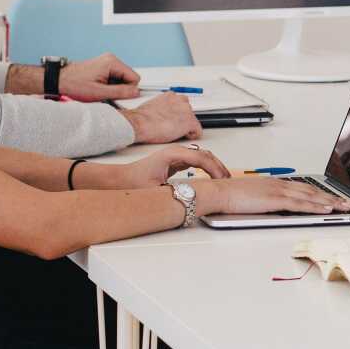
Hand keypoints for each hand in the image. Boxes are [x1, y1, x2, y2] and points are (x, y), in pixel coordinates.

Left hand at [59, 53, 141, 101]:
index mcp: (112, 62)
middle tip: (106, 94)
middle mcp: (110, 59)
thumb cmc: (74, 84)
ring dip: (114, 88)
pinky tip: (98, 88)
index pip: (134, 78)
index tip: (118, 96)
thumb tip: (136, 92)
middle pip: (128, 78)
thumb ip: (121, 92)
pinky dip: (109, 85)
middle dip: (120, 89)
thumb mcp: (99, 92)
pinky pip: (114, 78)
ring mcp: (106, 62)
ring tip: (100, 91)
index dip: (128, 90)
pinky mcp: (103, 66)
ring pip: (122, 79)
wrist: (58, 80)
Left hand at [103, 145, 230, 189]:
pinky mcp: (176, 160)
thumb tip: (193, 196)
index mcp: (173, 154)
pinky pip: (197, 160)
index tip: (222, 180)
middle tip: (228, 180)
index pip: (201, 158)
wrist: (121, 180)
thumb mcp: (156, 190)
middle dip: (219, 167)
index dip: (215, 169)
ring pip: (203, 156)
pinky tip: (212, 176)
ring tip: (223, 179)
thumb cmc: (134, 182)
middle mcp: (176, 152)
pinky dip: (207, 167)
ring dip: (214, 166)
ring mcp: (176, 154)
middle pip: (206, 155)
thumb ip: (176, 191)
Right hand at [121, 93, 202, 143]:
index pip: (181, 103)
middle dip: (183, 119)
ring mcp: (186, 111)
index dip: (178, 113)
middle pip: (189, 111)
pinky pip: (197, 131)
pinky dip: (192, 136)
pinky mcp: (189, 122)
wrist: (139, 124)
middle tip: (173, 128)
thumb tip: (161, 114)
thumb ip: (161, 107)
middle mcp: (180, 101)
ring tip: (175, 133)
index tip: (174, 119)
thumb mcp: (151, 106)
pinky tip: (182, 137)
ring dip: (186, 127)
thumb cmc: (141, 118)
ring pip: (193, 121)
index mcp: (170, 96)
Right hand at [193, 176, 349, 217]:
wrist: (217, 192)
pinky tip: (327, 210)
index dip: (321, 194)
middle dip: (332, 197)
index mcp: (275, 183)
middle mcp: (280, 184)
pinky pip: (300, 204)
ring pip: (311, 196)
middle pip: (312, 191)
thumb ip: (266, 201)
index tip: (333, 198)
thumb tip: (273, 208)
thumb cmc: (229, 196)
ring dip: (330, 202)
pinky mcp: (275, 200)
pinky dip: (315, 206)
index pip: (304, 188)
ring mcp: (278, 191)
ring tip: (344, 207)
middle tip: (347, 203)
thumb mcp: (252, 197)